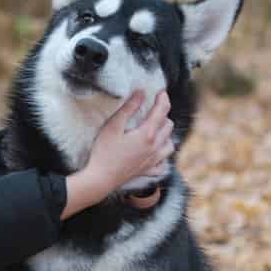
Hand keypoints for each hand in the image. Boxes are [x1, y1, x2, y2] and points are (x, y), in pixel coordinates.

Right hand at [62, 91, 172, 217]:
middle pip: (169, 126)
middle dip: (163, 115)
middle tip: (153, 110)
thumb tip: (141, 93)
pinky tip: (156, 153)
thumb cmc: (104, 151)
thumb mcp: (113, 125)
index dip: (163, 99)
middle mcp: (155, 147)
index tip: (161, 92)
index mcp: (147, 134)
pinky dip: (163, 156)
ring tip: (156, 129)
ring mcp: (153, 161)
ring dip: (166, 134)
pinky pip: (163, 164)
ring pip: (170, 144)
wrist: (101, 178)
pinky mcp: (148, 171)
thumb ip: (129, 108)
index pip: (162, 111)